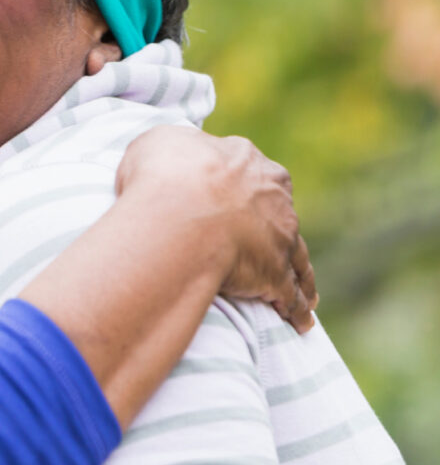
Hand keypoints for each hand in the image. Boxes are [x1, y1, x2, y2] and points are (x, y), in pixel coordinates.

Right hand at [117, 126, 316, 328]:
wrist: (179, 213)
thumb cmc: (164, 174)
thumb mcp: (159, 142)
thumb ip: (173, 150)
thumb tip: (171, 157)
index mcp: (250, 164)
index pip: (257, 175)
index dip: (249, 188)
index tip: (242, 200)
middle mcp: (274, 199)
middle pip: (282, 218)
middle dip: (278, 233)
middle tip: (272, 250)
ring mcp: (279, 239)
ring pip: (297, 260)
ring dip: (301, 278)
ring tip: (305, 297)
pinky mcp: (274, 276)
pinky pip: (290, 296)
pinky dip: (296, 309)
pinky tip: (299, 322)